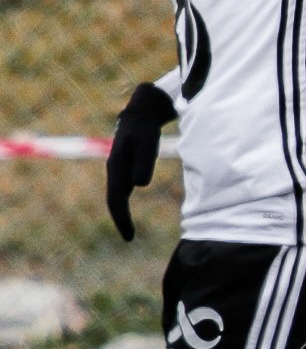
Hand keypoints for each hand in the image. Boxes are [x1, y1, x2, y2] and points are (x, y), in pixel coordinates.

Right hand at [105, 82, 176, 241]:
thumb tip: (139, 185)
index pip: (116, 199)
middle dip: (120, 218)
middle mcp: (114, 169)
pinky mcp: (126, 163)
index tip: (129, 236)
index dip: (122, 218)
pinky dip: (124, 198)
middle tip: (129, 237)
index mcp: (116, 167)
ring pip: (117, 193)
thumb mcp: (147, 143)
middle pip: (114, 199)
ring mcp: (119, 166)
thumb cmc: (146, 127)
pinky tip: (128, 204)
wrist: (143, 110)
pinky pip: (122, 185)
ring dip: (120, 210)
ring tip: (128, 228)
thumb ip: (143, 162)